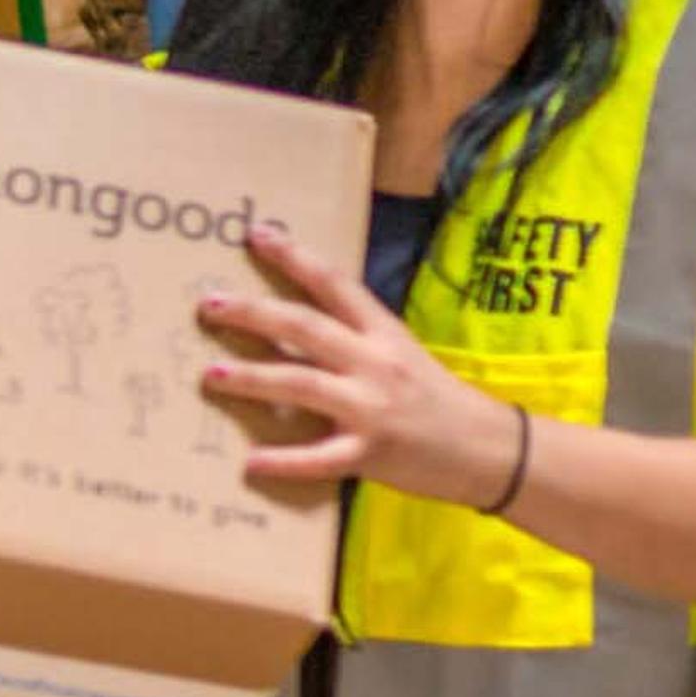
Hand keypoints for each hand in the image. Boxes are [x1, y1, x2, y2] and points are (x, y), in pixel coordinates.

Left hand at [199, 226, 526, 509]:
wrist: (487, 447)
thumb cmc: (439, 399)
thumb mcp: (402, 354)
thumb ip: (356, 338)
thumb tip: (297, 326)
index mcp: (383, 332)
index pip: (334, 284)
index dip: (294, 257)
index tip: (255, 234)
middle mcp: (375, 362)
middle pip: (306, 327)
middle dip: (254, 313)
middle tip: (209, 304)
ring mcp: (373, 407)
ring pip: (303, 383)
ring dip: (253, 378)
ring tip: (211, 374)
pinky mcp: (372, 453)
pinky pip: (320, 457)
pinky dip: (284, 459)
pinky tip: (250, 461)